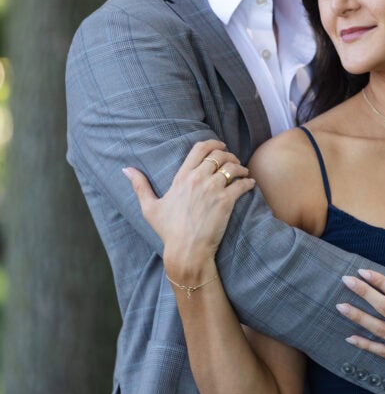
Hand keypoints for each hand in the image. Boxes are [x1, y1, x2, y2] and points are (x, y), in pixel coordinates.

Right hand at [123, 139, 254, 284]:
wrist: (186, 250)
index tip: (220, 145)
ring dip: (240, 167)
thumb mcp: (149, 208)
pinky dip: (248, 182)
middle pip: (219, 155)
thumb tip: (126, 170)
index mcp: (181, 178)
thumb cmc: (168, 231)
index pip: (199, 149)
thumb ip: (140, 186)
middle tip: (233, 161)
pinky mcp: (226, 201)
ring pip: (232, 167)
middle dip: (228, 155)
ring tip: (243, 172)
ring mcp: (212, 190)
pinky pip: (242, 184)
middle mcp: (197, 179)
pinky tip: (250, 185)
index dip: (213, 143)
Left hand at [337, 269, 384, 393]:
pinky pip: (383, 352)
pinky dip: (366, 345)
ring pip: (379, 329)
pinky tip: (350, 337)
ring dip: (358, 316)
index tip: (364, 271)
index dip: (380, 281)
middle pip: (384, 307)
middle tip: (347, 280)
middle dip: (364, 292)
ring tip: (341, 306)